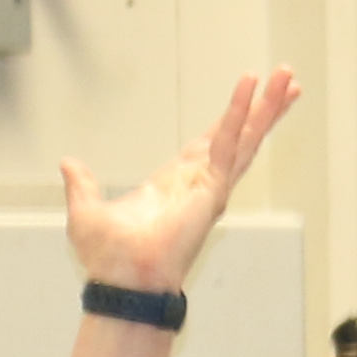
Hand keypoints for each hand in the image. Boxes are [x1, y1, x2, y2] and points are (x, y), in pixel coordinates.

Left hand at [63, 67, 302, 293]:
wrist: (122, 280)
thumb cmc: (110, 260)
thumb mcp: (87, 212)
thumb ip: (82, 184)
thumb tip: (69, 165)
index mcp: (175, 185)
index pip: (210, 143)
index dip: (229, 120)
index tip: (248, 100)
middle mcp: (200, 183)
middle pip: (239, 136)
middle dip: (263, 109)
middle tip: (285, 79)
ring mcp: (211, 185)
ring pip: (246, 137)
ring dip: (267, 106)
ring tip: (287, 76)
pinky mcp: (213, 188)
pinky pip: (230, 143)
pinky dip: (241, 115)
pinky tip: (252, 89)